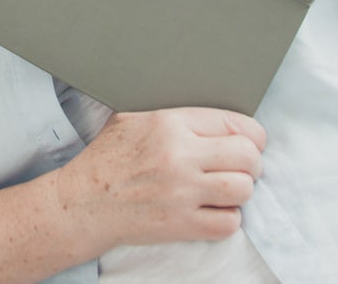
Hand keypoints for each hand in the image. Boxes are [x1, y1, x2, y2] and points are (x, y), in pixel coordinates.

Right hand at [55, 108, 264, 251]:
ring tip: (229, 188)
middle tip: (244, 166)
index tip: (252, 142)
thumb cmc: (108, 157)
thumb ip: (173, 113)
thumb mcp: (133, 117)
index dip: (252, 134)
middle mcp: (180, 156)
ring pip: (243, 189)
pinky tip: (215, 210)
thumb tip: (209, 113)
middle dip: (252, 162)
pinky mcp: (181, 225)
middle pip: (247, 156)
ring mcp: (182, 192)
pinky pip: (228, 223)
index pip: (235, 123)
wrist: (85, 201)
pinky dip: (229, 218)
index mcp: (170, 123)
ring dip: (242, 190)